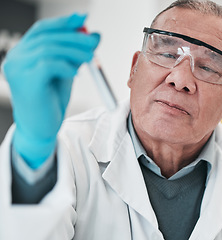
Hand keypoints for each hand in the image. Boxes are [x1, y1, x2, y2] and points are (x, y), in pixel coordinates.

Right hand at [2, 13, 99, 168]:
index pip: (43, 29)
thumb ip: (76, 53)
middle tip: (94, 42)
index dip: (63, 23)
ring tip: (91, 58)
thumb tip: (94, 35)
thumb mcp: (66, 71)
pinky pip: (49, 65)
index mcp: (23, 52)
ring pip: (50, 49)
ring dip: (75, 51)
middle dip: (74, 37)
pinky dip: (67, 66)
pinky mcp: (26, 81)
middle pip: (48, 37)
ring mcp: (18, 69)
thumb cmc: (50, 101)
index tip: (83, 19)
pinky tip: (77, 73)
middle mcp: (16, 58)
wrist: (40, 128)